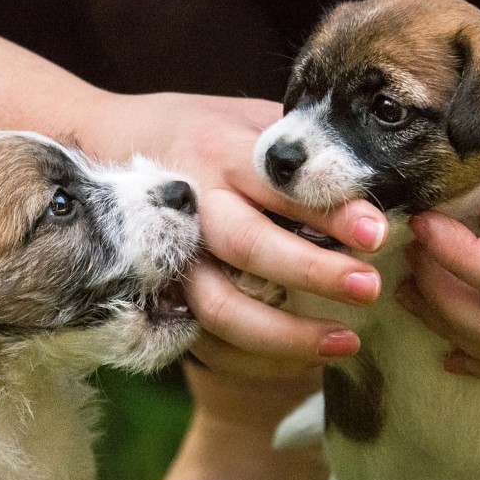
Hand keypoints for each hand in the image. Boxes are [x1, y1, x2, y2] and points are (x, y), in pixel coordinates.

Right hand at [77, 91, 387, 379]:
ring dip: (285, 334)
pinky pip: (204, 341)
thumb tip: (381, 177)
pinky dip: (256, 361)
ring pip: (220, 306)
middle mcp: (191, 205)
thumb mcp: (246, 117)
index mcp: (221, 153)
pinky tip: (301, 362)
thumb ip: (298, 145)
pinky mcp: (158, 294)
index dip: (330, 211)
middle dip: (314, 271)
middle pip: (249, 246)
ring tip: (346, 343)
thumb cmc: (196, 129)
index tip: (377, 232)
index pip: (280, 185)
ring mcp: (168, 256)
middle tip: (371, 288)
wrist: (98, 141)